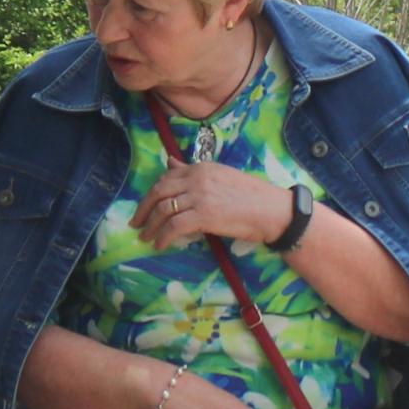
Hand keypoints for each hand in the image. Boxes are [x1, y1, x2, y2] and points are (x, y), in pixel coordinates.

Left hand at [133, 159, 295, 253]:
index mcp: (201, 167)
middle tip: (136, 223)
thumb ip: (193, 172)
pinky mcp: (204, 215)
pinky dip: (163, 237)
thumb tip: (170, 163)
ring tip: (145, 237)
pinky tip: (160, 245)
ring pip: (163, 210)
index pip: (166, 177)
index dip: (152, 194)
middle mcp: (197, 178)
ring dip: (150, 226)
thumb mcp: (220, 176)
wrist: (272, 211)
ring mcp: (200, 196)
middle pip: (159, 192)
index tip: (146, 207)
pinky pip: (174, 226)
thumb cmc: (252, 196)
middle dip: (143, 209)